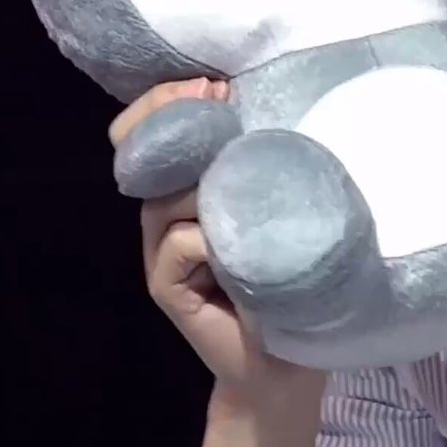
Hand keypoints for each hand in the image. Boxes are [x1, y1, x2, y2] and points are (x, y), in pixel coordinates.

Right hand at [110, 81, 316, 405]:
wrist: (288, 361)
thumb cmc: (294, 282)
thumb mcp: (279, 216)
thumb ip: (260, 175)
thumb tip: (266, 115)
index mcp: (192, 196)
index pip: (154, 140)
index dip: (167, 106)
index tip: (213, 85)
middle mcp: (168, 221)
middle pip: (152, 161)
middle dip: (179, 121)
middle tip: (221, 97)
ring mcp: (161, 254)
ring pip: (166, 201)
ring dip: (206, 188)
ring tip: (245, 190)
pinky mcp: (165, 287)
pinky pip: (182, 243)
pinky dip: (213, 242)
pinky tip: (243, 257)